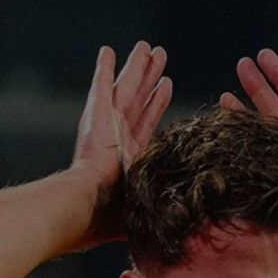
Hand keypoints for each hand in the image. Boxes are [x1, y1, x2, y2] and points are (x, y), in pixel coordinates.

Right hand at [72, 42, 171, 243]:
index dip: (155, 104)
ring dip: (136, 68)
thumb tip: (188, 230)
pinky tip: (108, 52)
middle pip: (138, 99)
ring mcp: (107, 125)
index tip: (164, 86)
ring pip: (127, 88)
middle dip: (147, 78)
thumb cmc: (112, 220)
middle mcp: (117, 137)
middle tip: (158, 56)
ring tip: (147, 48)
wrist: (89, 207)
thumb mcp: (147, 211)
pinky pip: (103, 86)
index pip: (146, 123)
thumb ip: (162, 211)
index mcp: (128, 158)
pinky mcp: (97, 117)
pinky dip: (104, 70)